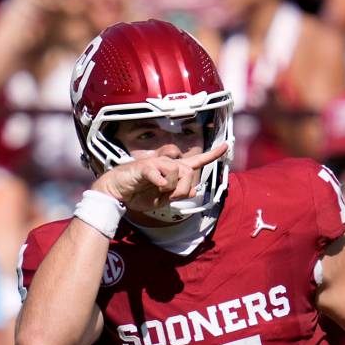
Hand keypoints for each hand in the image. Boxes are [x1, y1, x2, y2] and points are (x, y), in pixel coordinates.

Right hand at [91, 142, 228, 213]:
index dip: (212, 154)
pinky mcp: (146, 167)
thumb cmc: (140, 193)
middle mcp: (168, 163)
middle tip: (170, 196)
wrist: (118, 193)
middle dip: (183, 190)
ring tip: (157, 190)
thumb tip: (195, 189)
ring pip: (178, 174)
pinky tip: (153, 186)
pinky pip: (162, 177)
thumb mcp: (164, 198)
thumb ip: (180, 193)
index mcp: (174, 169)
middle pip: (189, 173)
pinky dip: (160, 184)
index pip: (196, 161)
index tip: (226, 146)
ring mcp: (157, 163)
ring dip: (171, 189)